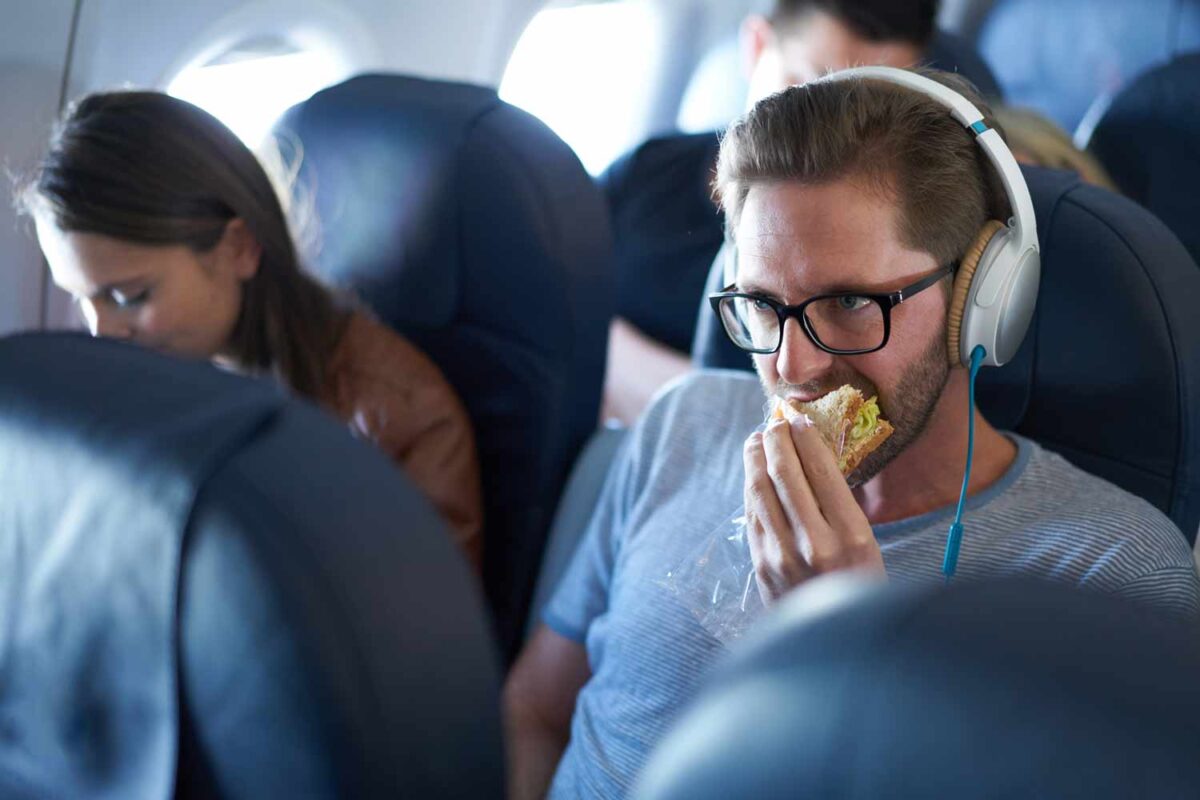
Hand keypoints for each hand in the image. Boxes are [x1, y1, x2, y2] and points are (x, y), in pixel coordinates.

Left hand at [742, 414, 884, 603]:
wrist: (834, 645)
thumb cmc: (859, 589)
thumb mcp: (868, 548)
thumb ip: (842, 509)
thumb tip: (815, 460)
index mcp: (851, 536)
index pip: (821, 470)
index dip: (805, 438)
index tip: (799, 420)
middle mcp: (815, 544)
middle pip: (785, 475)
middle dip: (776, 441)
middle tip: (774, 423)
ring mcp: (783, 556)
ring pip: (761, 491)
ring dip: (755, 459)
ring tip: (757, 440)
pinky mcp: (762, 566)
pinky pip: (752, 515)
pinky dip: (750, 488)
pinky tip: (752, 474)